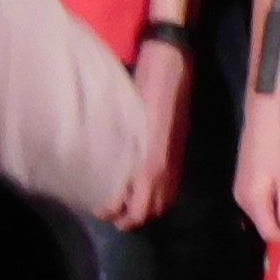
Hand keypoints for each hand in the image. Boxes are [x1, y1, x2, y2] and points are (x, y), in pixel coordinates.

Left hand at [110, 38, 190, 226]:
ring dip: (143, 208)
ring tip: (122, 202)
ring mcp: (176, 163)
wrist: (172, 61)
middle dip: (128, 218)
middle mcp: (165, 169)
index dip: (114, 213)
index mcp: (150, 162)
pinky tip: (142, 189)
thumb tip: (98, 170)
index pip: (135, 208)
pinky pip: (171, 189)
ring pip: (163, 204)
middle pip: (149, 213)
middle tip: (107, 210)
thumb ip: (115, 147)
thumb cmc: (143, 82)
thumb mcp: (122, 115)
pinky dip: (157, 197)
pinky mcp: (181, 154)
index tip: (98, 208)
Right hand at [231, 94, 279, 244]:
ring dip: (278, 210)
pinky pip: (258, 200)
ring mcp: (239, 189)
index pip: (269, 233)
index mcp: (253, 201)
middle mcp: (241, 200)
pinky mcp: (242, 179)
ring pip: (261, 212)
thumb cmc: (277, 147)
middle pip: (264, 224)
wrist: (262, 117)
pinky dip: (272, 199)